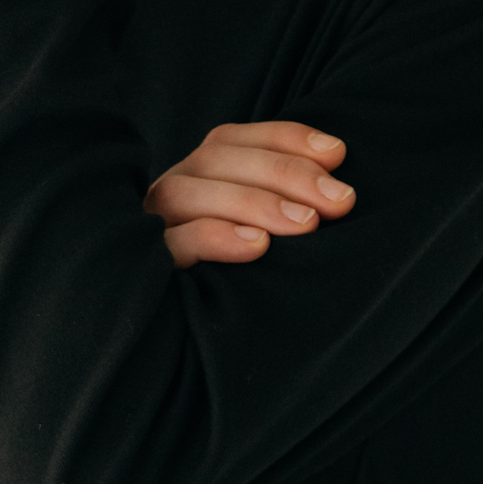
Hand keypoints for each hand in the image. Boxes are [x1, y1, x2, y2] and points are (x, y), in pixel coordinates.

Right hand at [143, 122, 354, 267]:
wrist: (172, 345)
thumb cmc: (237, 280)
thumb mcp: (263, 234)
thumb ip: (287, 206)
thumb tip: (338, 193)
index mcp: (196, 176)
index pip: (234, 139)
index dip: (286, 139)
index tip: (338, 154)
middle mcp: (170, 191)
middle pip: (216, 159)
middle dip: (285, 173)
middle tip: (339, 200)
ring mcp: (149, 226)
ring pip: (188, 194)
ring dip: (254, 202)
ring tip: (306, 224)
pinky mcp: (143, 266)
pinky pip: (169, 243)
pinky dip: (215, 237)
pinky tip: (257, 246)